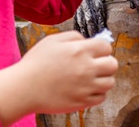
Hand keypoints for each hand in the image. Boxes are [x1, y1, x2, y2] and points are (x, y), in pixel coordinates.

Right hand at [0, 31, 117, 123]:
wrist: (25, 88)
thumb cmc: (36, 63)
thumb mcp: (53, 40)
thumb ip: (74, 36)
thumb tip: (86, 41)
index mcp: (80, 51)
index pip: (106, 47)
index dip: (102, 47)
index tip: (96, 50)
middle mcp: (87, 69)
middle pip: (113, 65)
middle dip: (107, 61)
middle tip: (97, 63)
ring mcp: (86, 87)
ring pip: (110, 82)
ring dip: (104, 78)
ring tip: (92, 76)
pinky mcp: (82, 102)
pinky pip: (101, 97)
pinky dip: (98, 92)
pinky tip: (87, 87)